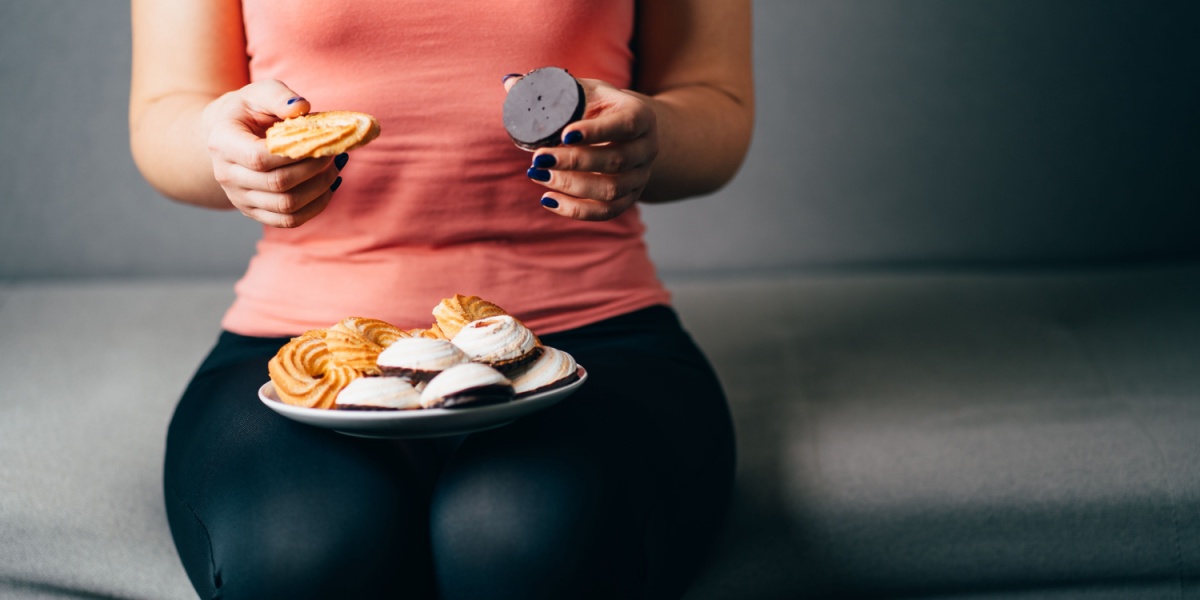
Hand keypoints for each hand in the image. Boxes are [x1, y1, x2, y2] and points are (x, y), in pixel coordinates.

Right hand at [201, 80, 345, 227]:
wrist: (230, 134)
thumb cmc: (249, 110)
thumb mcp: (260, 92)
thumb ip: (279, 96)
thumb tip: (301, 108)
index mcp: (223, 142)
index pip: (259, 158)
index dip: (294, 154)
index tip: (320, 141)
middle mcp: (226, 175)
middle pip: (277, 184)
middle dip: (314, 169)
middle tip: (333, 152)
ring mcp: (239, 197)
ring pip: (286, 206)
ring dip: (319, 188)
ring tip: (333, 168)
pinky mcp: (254, 211)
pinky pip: (289, 220)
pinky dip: (315, 207)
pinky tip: (327, 187)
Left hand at [505, 75, 658, 220]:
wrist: (632, 132)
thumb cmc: (602, 107)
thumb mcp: (585, 91)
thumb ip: (551, 88)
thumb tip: (510, 82)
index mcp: (640, 116)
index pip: (625, 125)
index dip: (596, 132)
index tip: (564, 135)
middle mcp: (647, 148)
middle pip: (616, 161)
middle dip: (574, 162)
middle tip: (539, 158)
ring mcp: (640, 177)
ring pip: (611, 190)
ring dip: (572, 186)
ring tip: (538, 175)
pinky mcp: (629, 198)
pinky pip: (606, 212)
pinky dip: (576, 210)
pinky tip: (548, 199)